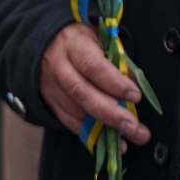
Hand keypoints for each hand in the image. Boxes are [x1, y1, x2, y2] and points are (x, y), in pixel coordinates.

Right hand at [38, 22, 150, 145]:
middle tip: (134, 127)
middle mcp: (58, 66)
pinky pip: (68, 121)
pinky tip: (108, 141)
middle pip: (83, 93)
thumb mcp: (99, 38)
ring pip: (75, 111)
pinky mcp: (49, 101)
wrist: (43, 43)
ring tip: (128, 138)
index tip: (136, 96)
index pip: (94, 67)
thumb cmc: (79, 40)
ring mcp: (51, 86)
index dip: (115, 83)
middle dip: (111, 113)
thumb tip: (135, 83)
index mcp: (73, 45)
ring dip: (103, 129)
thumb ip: (117, 59)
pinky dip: (89, 134)